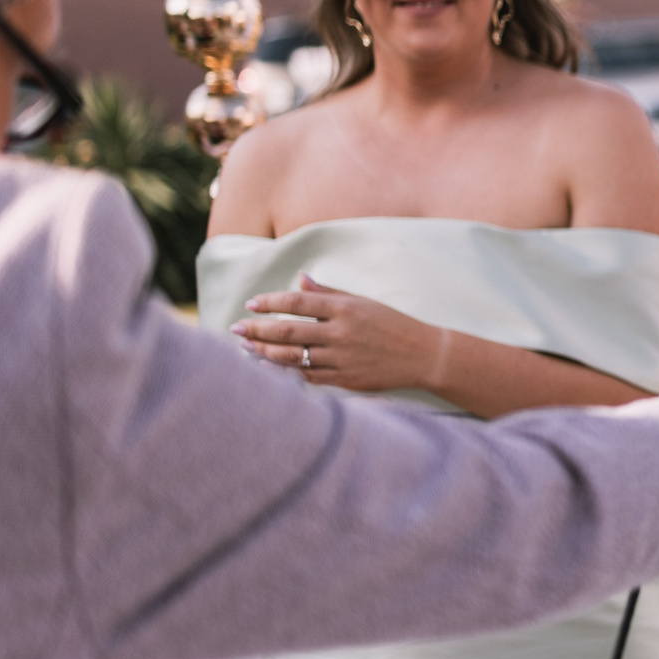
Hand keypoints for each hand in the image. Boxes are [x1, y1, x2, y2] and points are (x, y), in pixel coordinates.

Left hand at [233, 274, 440, 391]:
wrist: (423, 355)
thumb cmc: (392, 324)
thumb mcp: (362, 302)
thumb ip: (328, 293)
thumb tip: (299, 279)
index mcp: (345, 309)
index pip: (297, 303)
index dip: (270, 303)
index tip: (250, 304)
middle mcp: (341, 334)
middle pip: (288, 332)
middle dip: (257, 331)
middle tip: (234, 329)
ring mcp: (342, 359)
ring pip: (292, 357)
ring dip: (264, 353)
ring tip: (245, 349)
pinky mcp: (345, 379)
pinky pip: (307, 376)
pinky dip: (285, 372)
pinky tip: (269, 367)